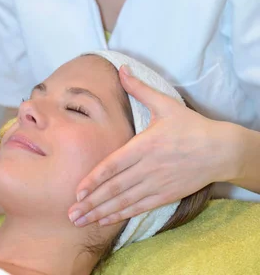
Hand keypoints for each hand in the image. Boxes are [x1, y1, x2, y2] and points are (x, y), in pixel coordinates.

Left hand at [68, 66, 225, 226]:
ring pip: (125, 201)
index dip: (95, 179)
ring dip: (102, 212)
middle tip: (70, 214)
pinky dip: (122, 215)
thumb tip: (122, 68)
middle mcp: (149, 168)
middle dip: (92, 202)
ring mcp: (158, 184)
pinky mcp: (166, 195)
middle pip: (115, 188)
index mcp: (145, 145)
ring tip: (81, 221)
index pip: (114, 165)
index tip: (77, 190)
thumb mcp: (165, 103)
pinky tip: (106, 221)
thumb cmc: (190, 125)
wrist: (220, 150)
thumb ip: (139, 88)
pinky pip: (140, 207)